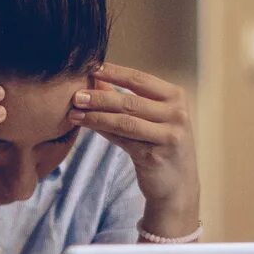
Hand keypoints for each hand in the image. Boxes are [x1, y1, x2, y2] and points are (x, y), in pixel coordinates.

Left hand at [70, 63, 200, 238]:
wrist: (178, 185)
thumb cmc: (161, 144)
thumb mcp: (150, 117)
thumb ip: (125, 97)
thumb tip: (95, 78)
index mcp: (176, 97)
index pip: (140, 79)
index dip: (114, 73)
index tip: (91, 68)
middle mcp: (177, 114)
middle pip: (130, 101)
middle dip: (99, 97)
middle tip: (76, 95)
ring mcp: (168, 136)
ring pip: (124, 121)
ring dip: (96, 116)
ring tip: (75, 112)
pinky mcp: (155, 156)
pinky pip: (122, 140)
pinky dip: (102, 131)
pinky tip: (87, 126)